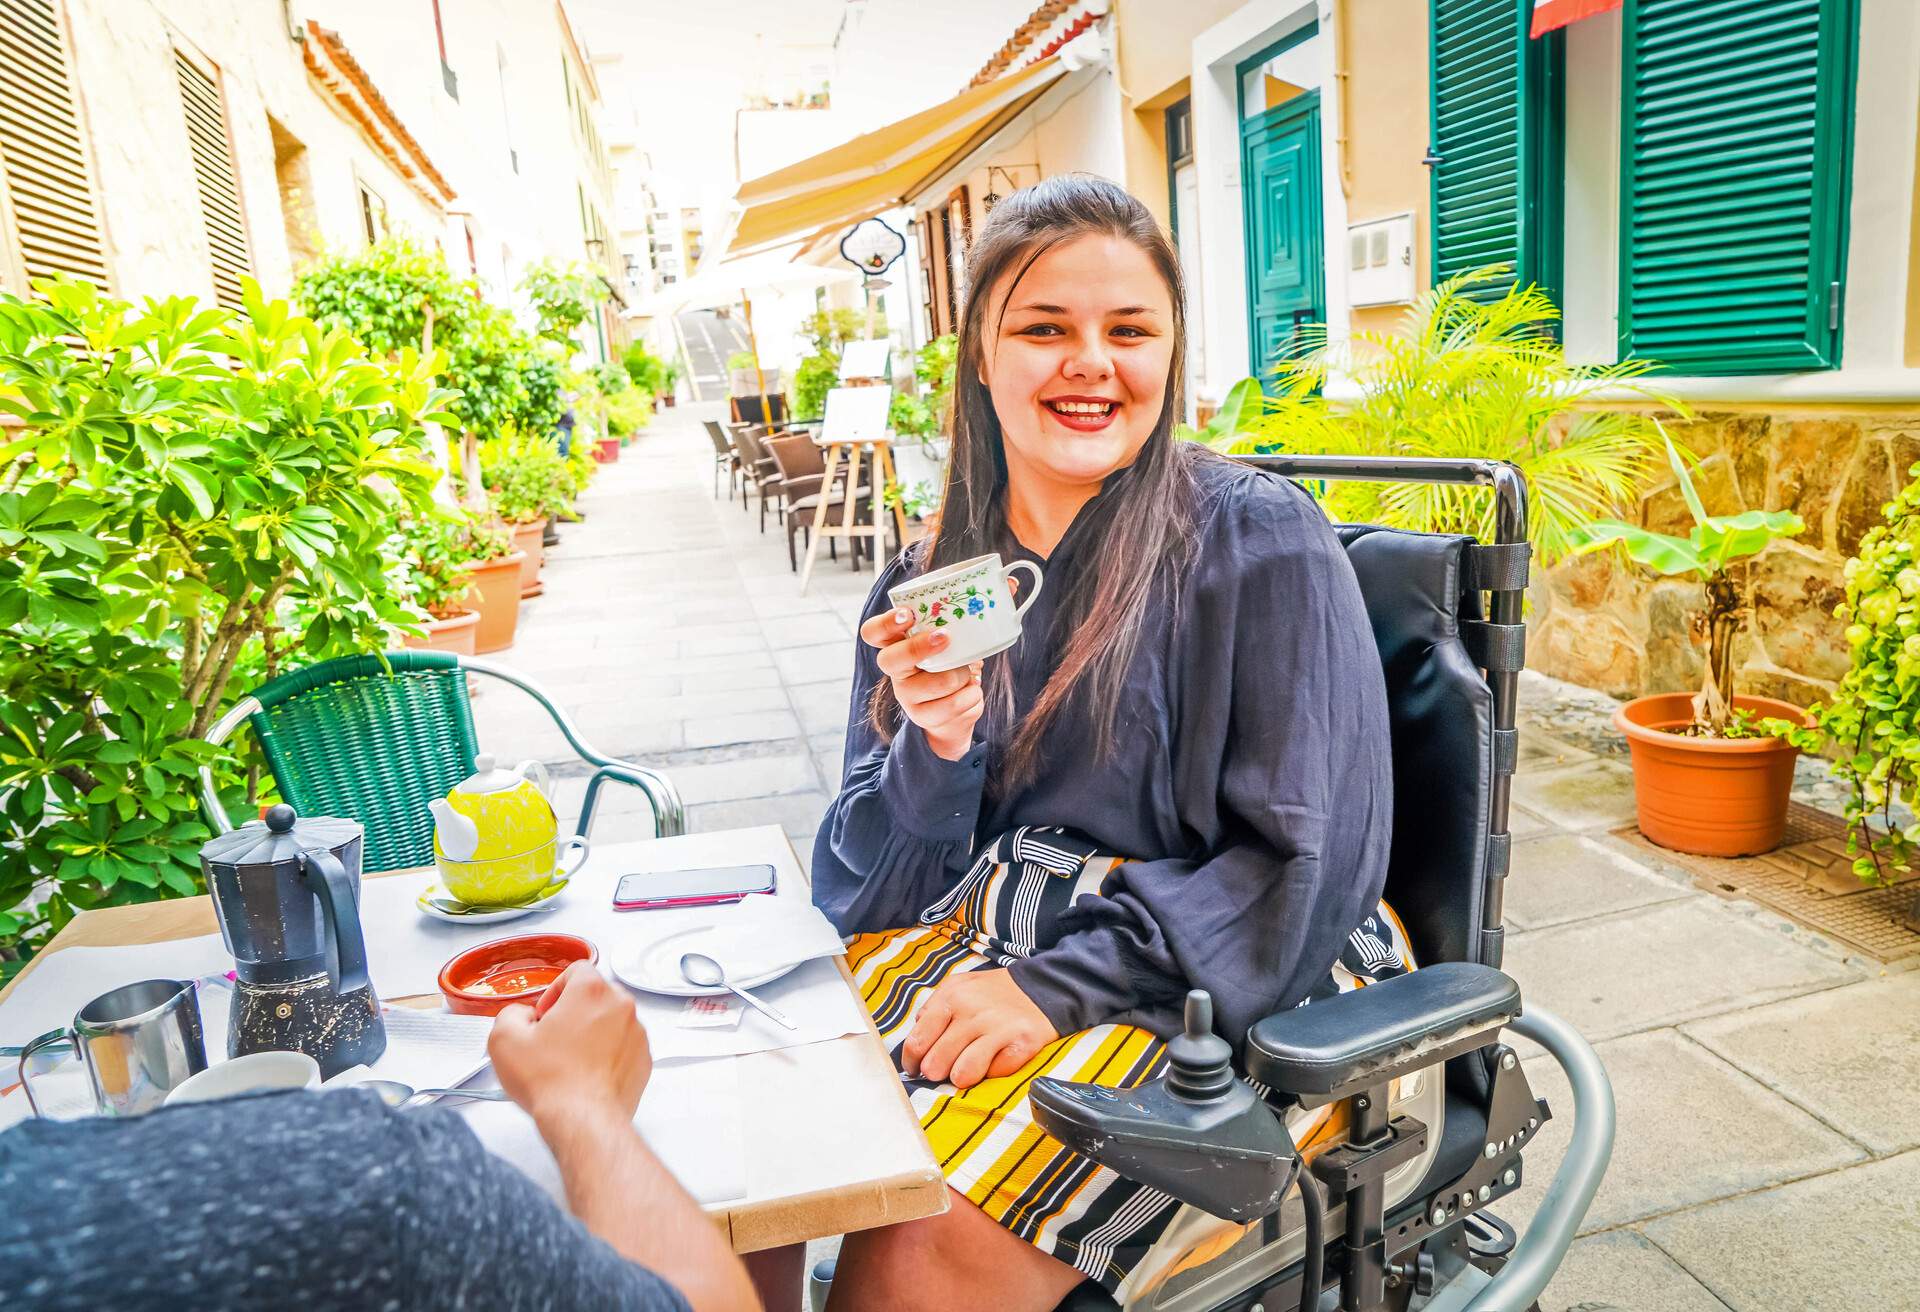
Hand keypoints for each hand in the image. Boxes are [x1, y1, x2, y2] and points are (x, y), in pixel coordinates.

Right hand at [488, 962, 650, 1128]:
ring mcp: (637, 1033)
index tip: (546, 1013)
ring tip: (569, 1061)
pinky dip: (607, 1055)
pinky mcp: (644, 1059)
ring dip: (592, 1033)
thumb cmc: (551, 1081)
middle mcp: (621, 1006)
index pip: (577, 969)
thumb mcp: (505, 1039)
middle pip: (596, 995)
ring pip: (611, 1021)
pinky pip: (623, 1047)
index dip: (555, 990)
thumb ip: (510, 1013)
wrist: (582, 1120)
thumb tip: (521, 1016)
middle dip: (574, 1012)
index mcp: (592, 991)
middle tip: (554, 1037)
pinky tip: (586, 1075)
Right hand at [860, 606, 984, 760]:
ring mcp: (906, 696)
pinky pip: (954, 705)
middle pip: (889, 660)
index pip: (872, 632)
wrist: (954, 713)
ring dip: (962, 676)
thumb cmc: (953, 664)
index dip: (885, 623)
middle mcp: (896, 670)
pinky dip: (972, 696)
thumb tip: (1010, 583)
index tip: (908, 614)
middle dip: (918, 647)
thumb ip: (978, 611)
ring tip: (968, 673)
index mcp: (898, 643)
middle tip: (945, 638)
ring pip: (935, 683)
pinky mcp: (923, 717)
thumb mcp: (959, 639)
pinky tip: (971, 692)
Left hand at [901, 968, 1058, 1089]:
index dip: (912, 1063)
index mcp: (950, 997)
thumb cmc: (993, 993)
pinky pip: (994, 1074)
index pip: (917, 1042)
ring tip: (965, 1070)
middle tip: (944, 1070)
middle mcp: (972, 1012)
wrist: (1043, 986)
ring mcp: (997, 1029)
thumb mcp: (958, 987)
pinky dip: (992, 1073)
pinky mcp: (1021, 1044)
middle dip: (936, 1073)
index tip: (916, 1069)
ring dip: (961, 1077)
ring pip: (962, 1075)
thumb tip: (916, 1040)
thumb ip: (932, 1010)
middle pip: (935, 1064)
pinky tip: (995, 1060)